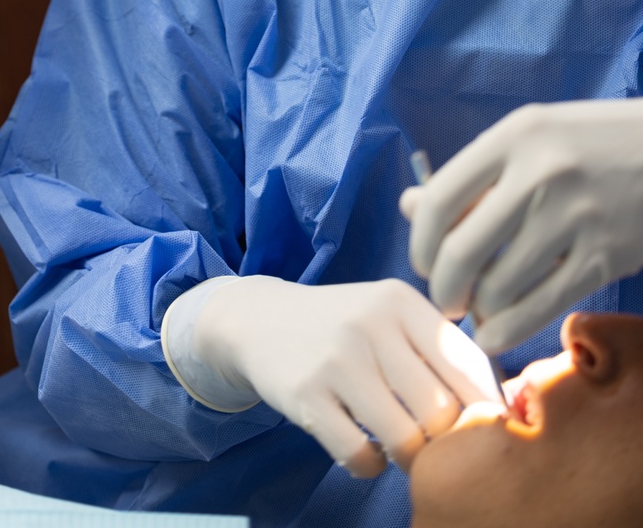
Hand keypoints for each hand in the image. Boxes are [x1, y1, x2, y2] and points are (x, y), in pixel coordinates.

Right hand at [164, 275, 499, 476]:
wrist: (259, 320)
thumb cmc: (346, 326)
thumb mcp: (391, 315)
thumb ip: (441, 349)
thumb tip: (509, 407)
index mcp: (401, 301)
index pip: (470, 365)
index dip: (484, 408)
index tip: (479, 425)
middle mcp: (370, 323)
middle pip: (442, 412)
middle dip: (443, 439)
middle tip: (432, 439)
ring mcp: (336, 359)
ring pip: (406, 440)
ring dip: (409, 457)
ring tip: (400, 444)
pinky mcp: (306, 395)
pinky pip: (361, 457)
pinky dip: (369, 466)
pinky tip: (363, 447)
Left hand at [400, 100, 642, 353]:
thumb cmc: (588, 143)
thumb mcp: (529, 139)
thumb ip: (472, 175)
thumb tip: (409, 206)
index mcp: (515, 137)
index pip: (440, 199)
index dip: (421, 242)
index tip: (423, 263)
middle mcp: (541, 174)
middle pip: (463, 250)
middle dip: (444, 289)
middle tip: (447, 301)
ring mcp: (575, 217)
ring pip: (500, 286)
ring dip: (479, 312)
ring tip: (479, 311)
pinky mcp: (604, 256)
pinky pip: (542, 306)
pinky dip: (509, 330)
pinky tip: (495, 334)